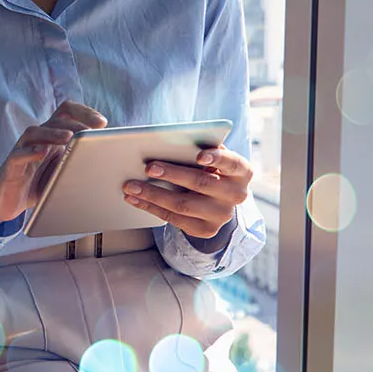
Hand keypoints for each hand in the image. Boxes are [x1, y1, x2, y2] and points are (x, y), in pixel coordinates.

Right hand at [0, 101, 107, 229]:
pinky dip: (30, 152)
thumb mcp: (62, 171)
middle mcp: (37, 140)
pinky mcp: (11, 166)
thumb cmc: (37, 184)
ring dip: (53, 133)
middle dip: (75, 123)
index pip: (67, 113)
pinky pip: (18, 155)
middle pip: (55, 120)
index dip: (84, 113)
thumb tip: (104, 160)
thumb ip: (77, 162)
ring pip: (34, 132)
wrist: (8, 201)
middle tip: (91, 131)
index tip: (102, 123)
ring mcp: (22, 151)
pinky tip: (41, 152)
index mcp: (52, 137)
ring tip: (68, 137)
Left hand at [121, 146, 252, 238]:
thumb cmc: (211, 170)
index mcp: (241, 172)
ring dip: (153, 194)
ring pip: (182, 204)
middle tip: (149, 167)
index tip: (199, 155)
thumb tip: (173, 141)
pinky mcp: (205, 230)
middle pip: (201, 183)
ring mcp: (221, 215)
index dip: (217, 159)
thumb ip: (202, 149)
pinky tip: (134, 198)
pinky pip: (173, 218)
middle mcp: (236, 195)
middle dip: (172, 174)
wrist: (219, 201)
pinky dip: (150, 207)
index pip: (233, 163)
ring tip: (130, 185)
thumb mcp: (213, 159)